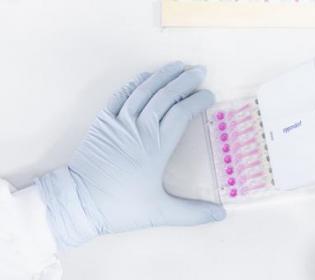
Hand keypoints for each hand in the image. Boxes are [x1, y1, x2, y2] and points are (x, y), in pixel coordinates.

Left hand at [37, 62, 225, 247]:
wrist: (78, 203)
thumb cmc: (120, 207)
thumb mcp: (160, 213)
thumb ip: (193, 213)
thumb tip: (222, 215)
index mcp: (157, 146)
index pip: (182, 113)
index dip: (198, 101)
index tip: (209, 95)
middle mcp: (140, 128)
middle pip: (166, 95)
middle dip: (185, 80)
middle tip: (200, 70)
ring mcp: (120, 122)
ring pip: (144, 91)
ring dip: (162, 75)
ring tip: (177, 65)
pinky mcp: (103, 122)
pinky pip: (121, 95)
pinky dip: (135, 83)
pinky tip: (145, 77)